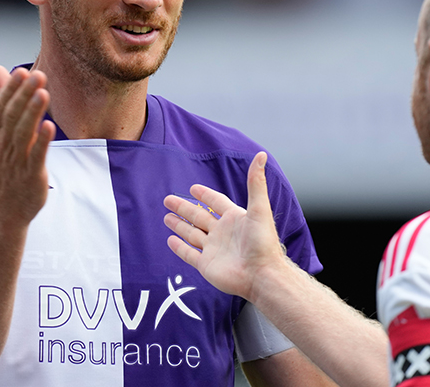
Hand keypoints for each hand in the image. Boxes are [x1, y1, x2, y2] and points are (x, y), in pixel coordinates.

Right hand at [0, 65, 54, 223]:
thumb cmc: (8, 161)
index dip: (12, 89)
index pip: (3, 106)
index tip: (22, 71)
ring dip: (33, 113)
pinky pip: (36, 155)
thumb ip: (3, 98)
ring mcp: (18, 158)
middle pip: (13, 116)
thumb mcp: (3, 128)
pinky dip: (42, 141)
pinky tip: (50, 126)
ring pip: (23, 133)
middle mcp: (6, 143)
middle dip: (25, 95)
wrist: (6, 205)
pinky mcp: (31, 173)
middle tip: (38, 75)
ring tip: (43, 94)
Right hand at [163, 152, 285, 301]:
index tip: (193, 188)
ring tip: (166, 217)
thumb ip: (256, 182)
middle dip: (184, 208)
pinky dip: (179, 247)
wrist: (262, 275)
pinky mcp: (207, 265)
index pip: (216, 202)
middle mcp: (223, 233)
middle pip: (199, 216)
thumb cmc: (263, 242)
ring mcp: (214, 250)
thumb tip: (261, 155)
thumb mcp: (259, 208)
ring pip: (192, 234)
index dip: (205, 195)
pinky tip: (170, 240)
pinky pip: (189, 255)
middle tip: (168, 200)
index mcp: (235, 218)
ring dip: (179, 226)